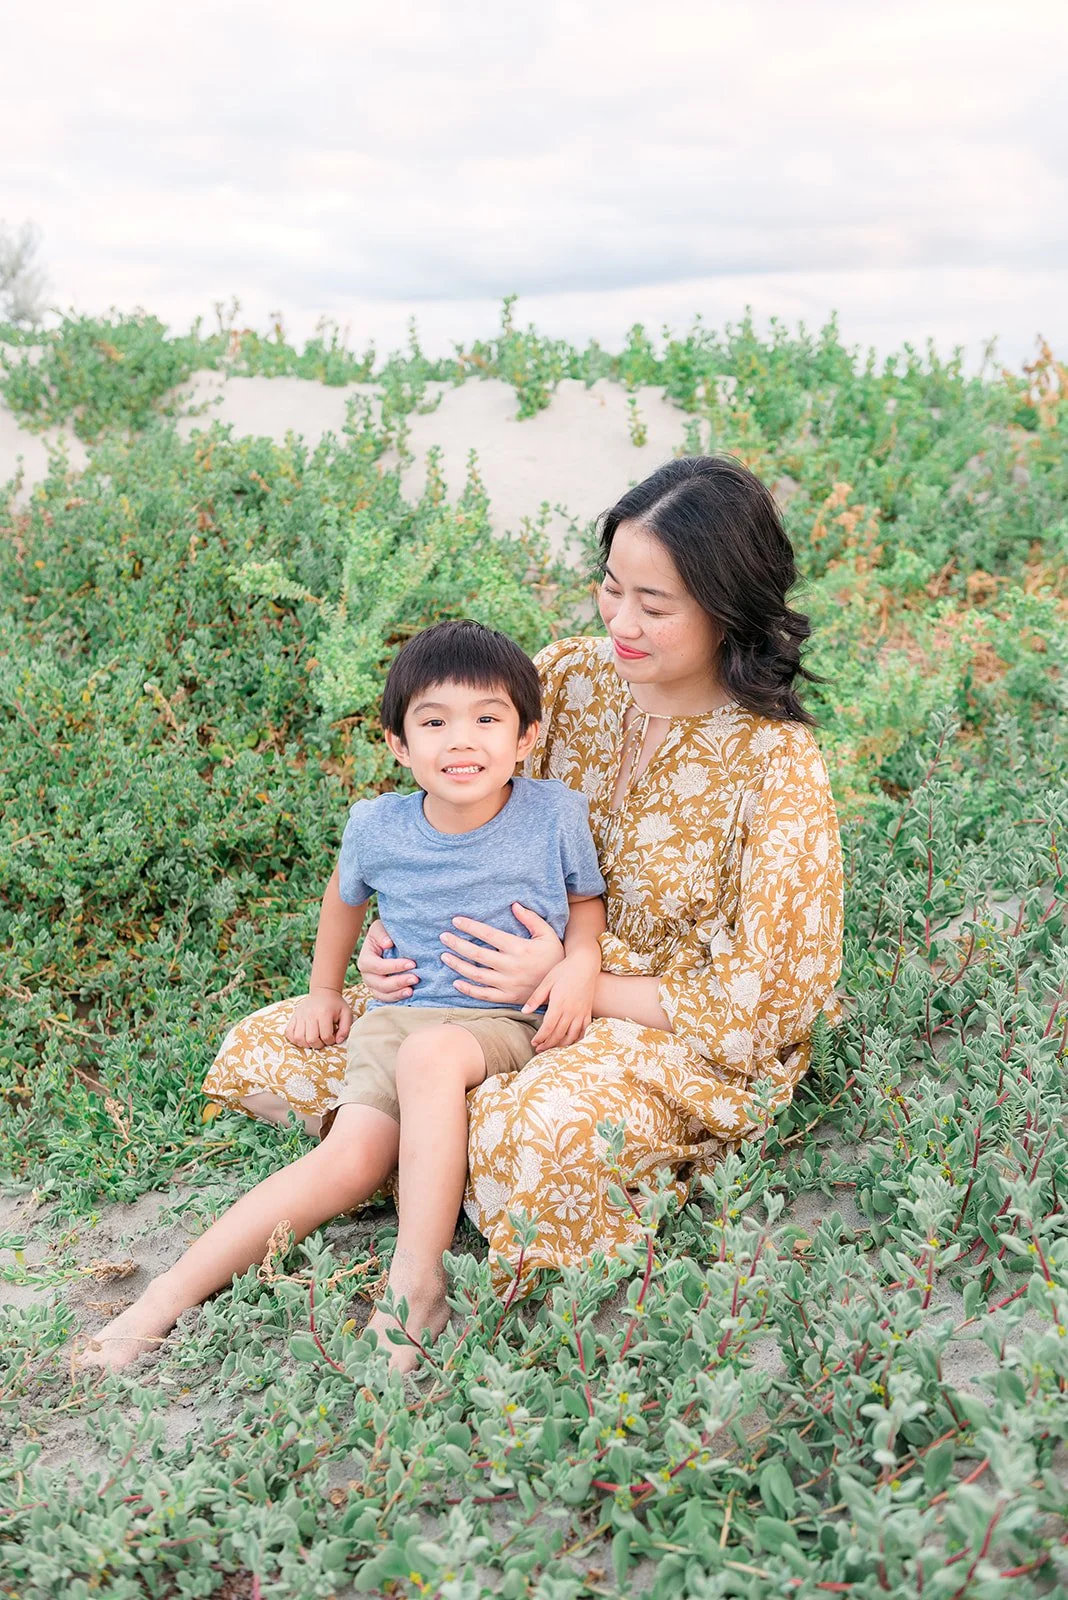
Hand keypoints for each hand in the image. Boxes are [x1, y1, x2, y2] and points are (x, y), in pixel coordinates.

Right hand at [285, 988, 353, 1048]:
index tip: (333, 1037)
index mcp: (324, 1013)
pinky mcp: (294, 1017)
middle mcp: (310, 1014)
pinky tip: (304, 1038)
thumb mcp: (346, 1014)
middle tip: (323, 1040)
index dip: (331, 1041)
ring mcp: (300, 1015)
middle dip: (319, 1045)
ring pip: (298, 1038)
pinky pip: (289, 1033)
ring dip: (306, 1044)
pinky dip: (295, 1039)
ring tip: (313, 1040)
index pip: (326, 1036)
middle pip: (311, 1039)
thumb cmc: (336, 1005)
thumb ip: (345, 1029)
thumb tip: (338, 1041)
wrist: (323, 992)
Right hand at [357, 919, 417, 1001]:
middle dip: (398, 982)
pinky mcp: (382, 992)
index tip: (412, 963)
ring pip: (383, 995)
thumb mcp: (380, 928)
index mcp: (365, 960)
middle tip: (416, 978)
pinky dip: (398, 998)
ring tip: (412, 990)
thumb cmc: (385, 934)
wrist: (389, 941)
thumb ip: (381, 934)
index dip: (395, 966)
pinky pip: (388, 999)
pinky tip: (410, 994)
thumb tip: (387, 944)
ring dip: (398, 993)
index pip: (378, 967)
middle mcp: (367, 975)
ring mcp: (374, 985)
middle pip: (380, 984)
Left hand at [438, 903, 564, 1006]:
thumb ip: (531, 919)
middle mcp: (510, 966)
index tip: (456, 921)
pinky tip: (456, 982)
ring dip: (458, 965)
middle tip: (444, 937)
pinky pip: (483, 994)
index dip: (470, 927)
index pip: (488, 935)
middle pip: (477, 954)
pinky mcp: (507, 997)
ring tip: (444, 956)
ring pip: (476, 975)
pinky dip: (468, 989)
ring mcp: (507, 983)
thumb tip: (514, 905)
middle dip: (457, 944)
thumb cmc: (554, 956)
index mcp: (519, 948)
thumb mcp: (547, 934)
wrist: (562, 986)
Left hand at [524, 955, 598, 1051]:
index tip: (533, 1042)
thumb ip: (536, 998)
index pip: (549, 1027)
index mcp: (559, 1003)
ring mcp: (581, 1012)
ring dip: (561, 1045)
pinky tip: (570, 1042)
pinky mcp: (588, 1011)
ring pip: (572, 1035)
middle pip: (559, 1034)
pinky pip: (584, 1030)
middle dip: (548, 1044)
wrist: (585, 964)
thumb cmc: (564, 971)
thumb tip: (524, 1012)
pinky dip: (577, 1039)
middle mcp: (571, 1010)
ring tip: (552, 1048)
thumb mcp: (547, 982)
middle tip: (539, 1049)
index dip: (541, 1038)